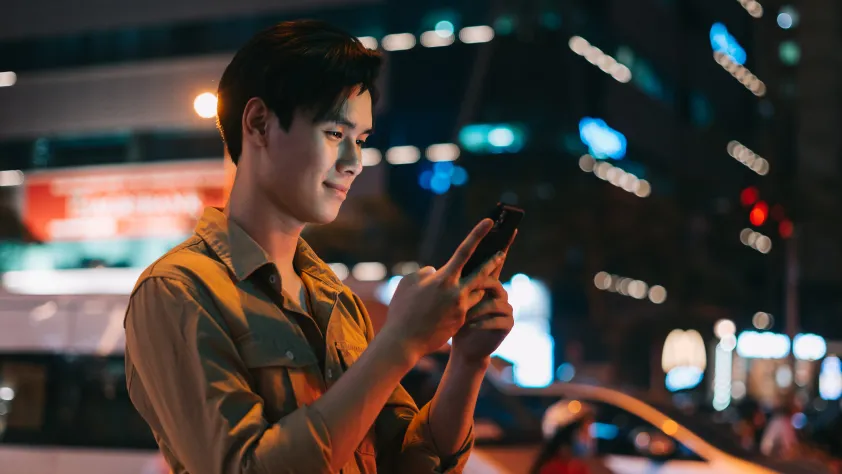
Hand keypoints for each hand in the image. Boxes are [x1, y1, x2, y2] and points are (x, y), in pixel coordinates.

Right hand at [380, 219, 505, 362]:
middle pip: (482, 273)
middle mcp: (456, 292)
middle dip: (493, 262)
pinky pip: (469, 307)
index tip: (489, 222)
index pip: (465, 250)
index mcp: (444, 279)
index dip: (478, 234)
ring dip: (477, 287)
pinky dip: (467, 302)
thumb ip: (424, 273)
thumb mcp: (408, 284)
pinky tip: (460, 303)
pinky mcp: (461, 321)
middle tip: (502, 253)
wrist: (404, 342)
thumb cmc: (402, 310)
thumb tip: (436, 271)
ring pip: (477, 292)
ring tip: (475, 283)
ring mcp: (461, 308)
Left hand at [450, 231, 516, 365]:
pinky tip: (470, 325)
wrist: (467, 349)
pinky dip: (481, 321)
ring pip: (496, 298)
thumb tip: (431, 270)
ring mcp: (505, 307)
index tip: (496, 224)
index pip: (489, 260)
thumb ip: (444, 283)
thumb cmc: (456, 323)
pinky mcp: (507, 324)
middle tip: (491, 259)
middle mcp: (498, 291)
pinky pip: (497, 318)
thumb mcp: (449, 301)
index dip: (497, 243)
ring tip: (464, 313)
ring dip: (478, 306)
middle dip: (494, 264)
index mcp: (484, 284)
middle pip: (495, 274)